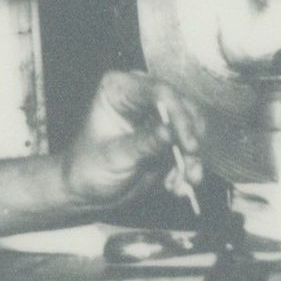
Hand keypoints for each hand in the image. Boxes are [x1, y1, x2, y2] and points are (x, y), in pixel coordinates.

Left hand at [60, 71, 203, 210]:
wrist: (88, 191)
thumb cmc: (89, 168)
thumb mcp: (115, 156)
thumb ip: (143, 143)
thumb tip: (170, 132)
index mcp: (121, 89)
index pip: (159, 92)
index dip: (178, 114)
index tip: (187, 142)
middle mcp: (143, 96)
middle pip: (182, 106)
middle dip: (189, 136)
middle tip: (192, 160)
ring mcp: (159, 117)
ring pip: (191, 128)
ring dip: (192, 157)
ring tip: (187, 180)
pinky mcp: (170, 138)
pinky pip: (189, 149)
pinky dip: (188, 168)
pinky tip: (176, 187)